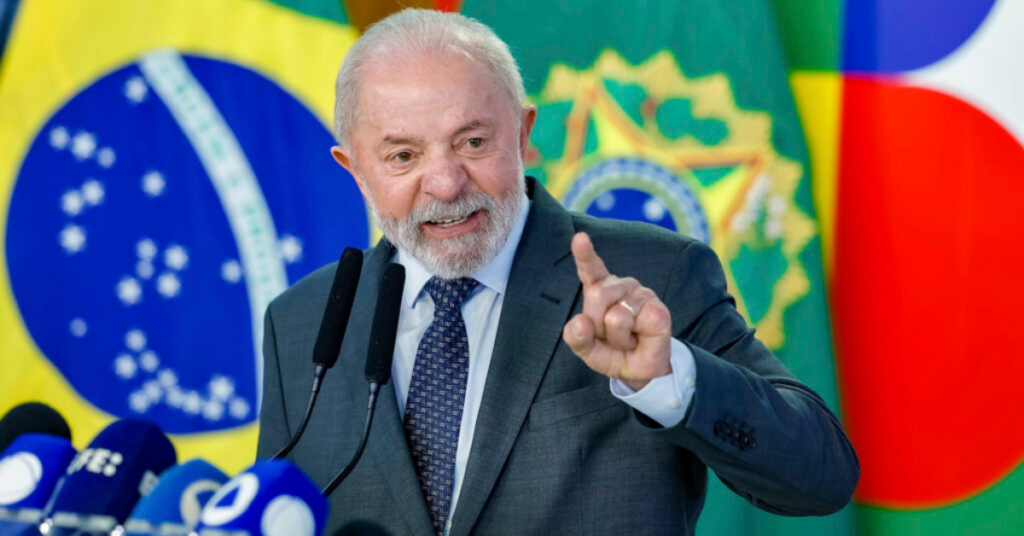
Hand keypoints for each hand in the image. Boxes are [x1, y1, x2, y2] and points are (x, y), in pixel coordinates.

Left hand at [562, 232, 671, 389]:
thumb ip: (576, 337)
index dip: (585, 253)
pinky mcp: (658, 309)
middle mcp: (621, 286)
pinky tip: (641, 337)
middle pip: (596, 295)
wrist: (641, 370)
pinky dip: (634, 339)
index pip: (591, 268)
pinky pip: (636, 322)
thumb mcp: (587, 350)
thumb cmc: (613, 353)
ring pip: (615, 315)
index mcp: (600, 289)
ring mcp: (641, 294)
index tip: (579, 238)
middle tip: (610, 337)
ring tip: (627, 338)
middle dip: (597, 325)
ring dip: (617, 337)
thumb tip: (579, 322)